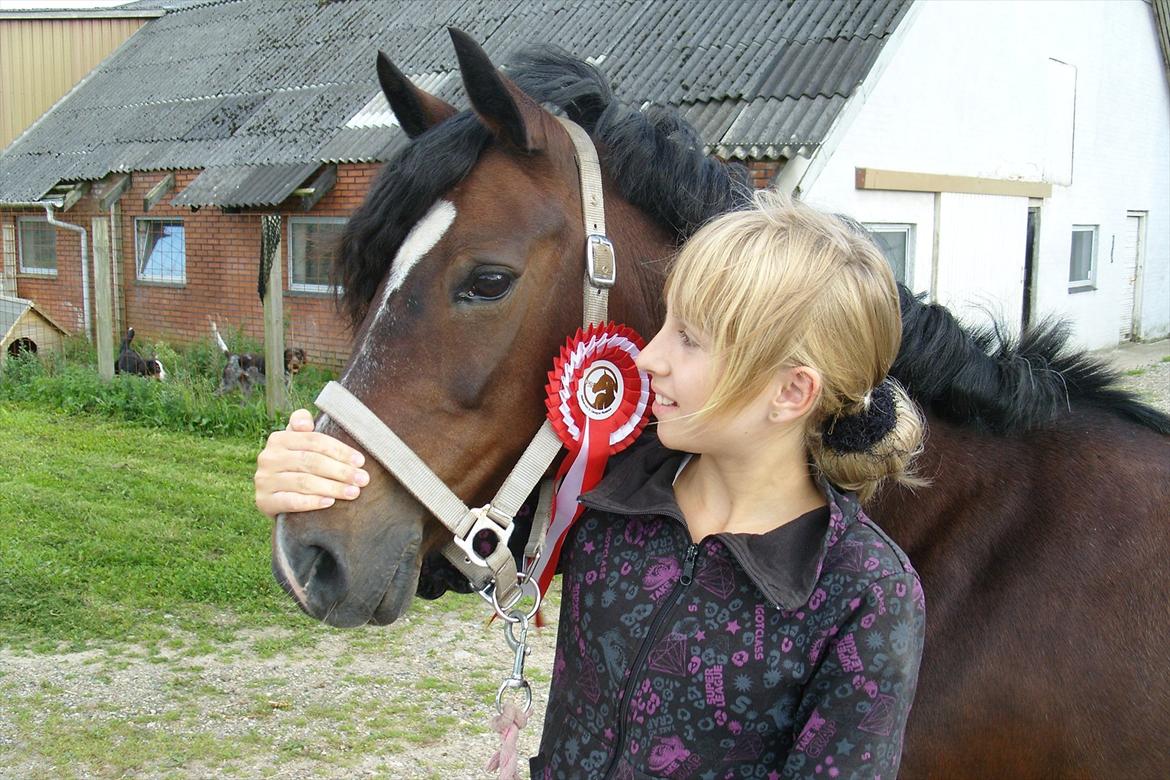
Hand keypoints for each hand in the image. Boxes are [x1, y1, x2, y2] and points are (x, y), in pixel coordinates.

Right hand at [254, 408, 368, 517]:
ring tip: (353, 492)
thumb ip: (305, 429)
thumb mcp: (300, 446)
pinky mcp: (264, 501)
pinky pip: (291, 501)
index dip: (339, 450)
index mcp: (279, 438)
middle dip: (341, 471)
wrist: (276, 499)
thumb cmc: (296, 467)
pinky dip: (312, 502)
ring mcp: (264, 480)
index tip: (361, 461)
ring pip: (304, 482)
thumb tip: (306, 424)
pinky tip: (330, 502)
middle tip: (362, 480)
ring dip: (332, 487)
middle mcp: (268, 457)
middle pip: (311, 461)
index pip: (314, 441)